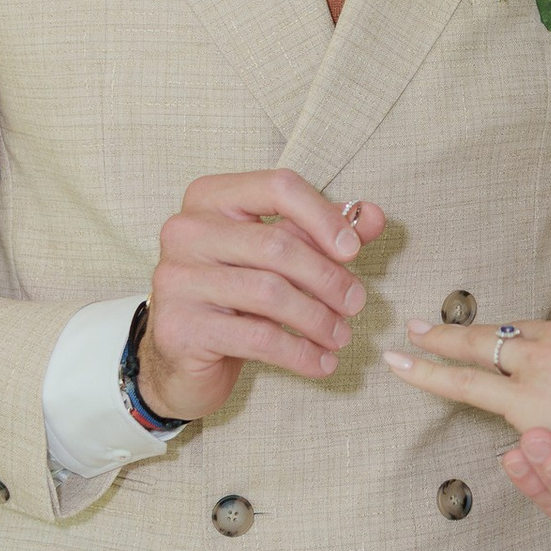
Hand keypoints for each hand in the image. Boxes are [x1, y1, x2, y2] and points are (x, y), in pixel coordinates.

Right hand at [141, 172, 390, 419]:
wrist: (182, 357)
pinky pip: (257, 337)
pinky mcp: (179, 327)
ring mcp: (176, 278)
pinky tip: (321, 363)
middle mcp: (186, 230)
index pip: (278, 187)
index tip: (354, 251)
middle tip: (356, 303)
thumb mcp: (279, 257)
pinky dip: (300, 352)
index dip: (324, 216)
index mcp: (210, 197)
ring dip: (318, 318)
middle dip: (328, 278)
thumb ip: (322, 233)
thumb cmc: (235, 296)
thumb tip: (373, 216)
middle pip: (277, 245)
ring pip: (270, 293)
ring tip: (342, 336)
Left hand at [382, 304, 550, 510]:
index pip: (547, 332)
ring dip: (438, 342)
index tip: (516, 348)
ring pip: (476, 349)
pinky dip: (430, 374)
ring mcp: (538, 368)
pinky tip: (406, 369)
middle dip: (465, 329)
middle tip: (429, 325)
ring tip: (409, 341)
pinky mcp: (523, 401)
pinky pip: (465, 386)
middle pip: (504, 332)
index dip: (526, 341)